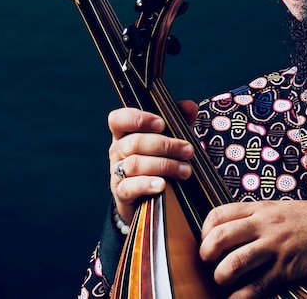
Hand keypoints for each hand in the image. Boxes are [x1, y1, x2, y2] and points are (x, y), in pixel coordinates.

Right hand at [108, 101, 197, 223]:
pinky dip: (146, 184)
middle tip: (188, 150)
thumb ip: (178, 121)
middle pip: (134, 142)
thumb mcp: (169, 140)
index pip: (118, 119)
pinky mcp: (121, 194)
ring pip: (134, 164)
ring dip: (163, 165)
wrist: (149, 199)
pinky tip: (162, 185)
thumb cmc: (159, 161)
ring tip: (185, 171)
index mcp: (125, 134)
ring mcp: (116, 172)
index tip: (161, 123)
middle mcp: (117, 151)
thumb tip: (189, 106)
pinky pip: (129, 187)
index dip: (137, 118)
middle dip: (165, 145)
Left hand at [199, 200, 306, 298]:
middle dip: (206, 254)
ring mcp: (276, 247)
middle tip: (209, 264)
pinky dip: (241, 297)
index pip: (218, 214)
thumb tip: (235, 232)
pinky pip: (257, 287)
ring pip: (234, 263)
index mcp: (261, 209)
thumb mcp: (283, 209)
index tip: (207, 242)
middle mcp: (264, 225)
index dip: (205, 230)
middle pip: (219, 237)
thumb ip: (258, 218)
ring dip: (222, 277)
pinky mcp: (288, 269)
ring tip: (224, 281)